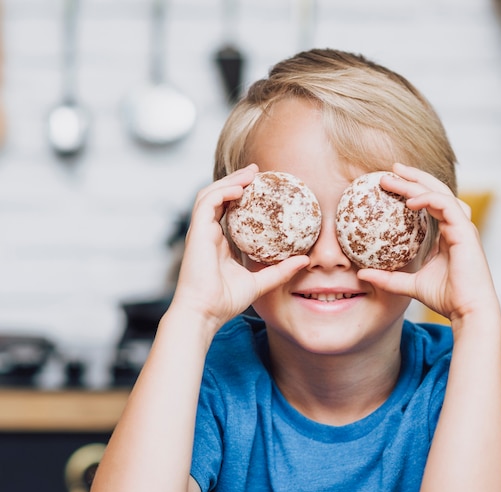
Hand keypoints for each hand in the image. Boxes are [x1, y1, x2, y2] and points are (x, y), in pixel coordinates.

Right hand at [171, 164, 309, 328]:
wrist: (205, 312)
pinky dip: (222, 192)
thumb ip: (280, 271)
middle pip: (219, 197)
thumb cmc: (225, 301)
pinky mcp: (196, 232)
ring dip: (230, 180)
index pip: (228, 211)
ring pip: (211, 194)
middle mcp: (208, 234)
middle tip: (257, 170)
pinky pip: (207, 203)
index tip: (262, 187)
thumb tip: (304, 260)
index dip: (242, 196)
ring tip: (250, 173)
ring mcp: (201, 232)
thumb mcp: (260, 283)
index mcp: (219, 244)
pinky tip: (239, 188)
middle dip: (237, 180)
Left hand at [357, 163, 499, 322]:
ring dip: (417, 182)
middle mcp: (456, 226)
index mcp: (447, 234)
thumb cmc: (445, 298)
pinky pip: (447, 206)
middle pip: (436, 191)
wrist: (467, 311)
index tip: (390, 182)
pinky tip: (410, 201)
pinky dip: (429, 200)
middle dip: (414, 177)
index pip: (430, 203)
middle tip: (391, 168)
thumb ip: (388, 278)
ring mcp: (462, 227)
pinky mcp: (466, 232)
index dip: (412, 189)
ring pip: (440, 194)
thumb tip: (361, 274)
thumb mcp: (408, 285)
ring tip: (395, 175)